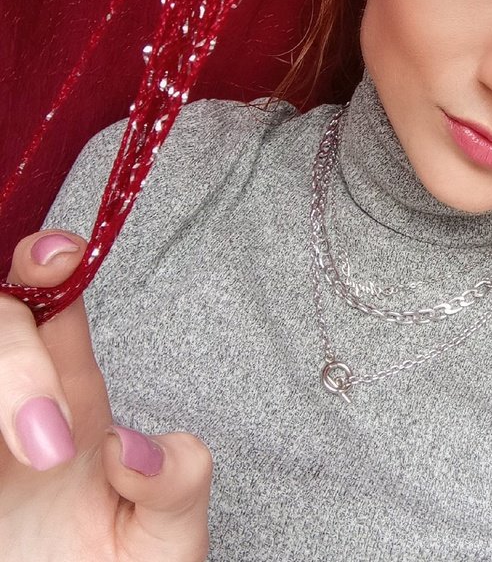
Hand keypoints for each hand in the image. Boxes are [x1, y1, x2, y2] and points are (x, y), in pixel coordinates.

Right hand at [0, 230, 211, 560]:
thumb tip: (132, 447)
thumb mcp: (167, 541)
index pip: (55, 307)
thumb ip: (177, 485)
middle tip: (50, 449)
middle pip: (0, 323)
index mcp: (74, 405)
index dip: (50, 265)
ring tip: (37, 463)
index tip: (61, 256)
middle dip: (16, 364)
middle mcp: (14, 410)